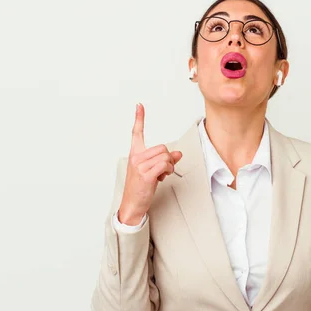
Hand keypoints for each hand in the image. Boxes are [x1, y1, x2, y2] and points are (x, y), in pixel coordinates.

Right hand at [118, 103, 182, 224]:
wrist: (132, 204)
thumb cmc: (141, 188)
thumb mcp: (152, 171)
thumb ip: (165, 160)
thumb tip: (178, 153)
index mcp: (135, 154)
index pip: (136, 133)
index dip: (139, 119)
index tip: (139, 106)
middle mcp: (136, 157)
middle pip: (162, 148)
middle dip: (168, 159)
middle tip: (163, 170)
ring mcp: (140, 166)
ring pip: (166, 156)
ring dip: (169, 166)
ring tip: (161, 175)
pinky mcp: (146, 174)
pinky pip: (165, 165)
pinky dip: (168, 171)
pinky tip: (161, 178)